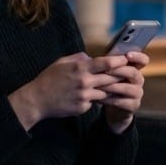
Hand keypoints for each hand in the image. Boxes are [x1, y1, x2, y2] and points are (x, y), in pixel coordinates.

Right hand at [8, 53, 127, 130]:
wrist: (37, 100)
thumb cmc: (49, 79)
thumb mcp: (62, 62)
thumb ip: (79, 58)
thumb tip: (92, 57)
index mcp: (80, 68)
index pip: (106, 62)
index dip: (119, 60)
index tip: (126, 59)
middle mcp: (84, 82)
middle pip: (111, 78)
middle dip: (120, 75)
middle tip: (129, 73)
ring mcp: (84, 96)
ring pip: (106, 92)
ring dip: (111, 89)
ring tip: (116, 85)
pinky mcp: (83, 107)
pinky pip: (95, 102)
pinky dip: (96, 98)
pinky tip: (93, 96)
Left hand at [100, 51, 148, 132]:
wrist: (112, 107)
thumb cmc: (109, 85)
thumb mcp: (107, 73)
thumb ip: (101, 64)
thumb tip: (83, 55)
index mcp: (134, 68)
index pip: (143, 60)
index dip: (138, 56)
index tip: (127, 55)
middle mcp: (138, 80)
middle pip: (134, 73)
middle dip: (119, 71)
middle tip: (105, 70)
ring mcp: (137, 93)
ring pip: (128, 88)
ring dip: (112, 86)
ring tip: (99, 85)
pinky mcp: (133, 105)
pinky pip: (122, 102)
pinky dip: (110, 99)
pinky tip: (100, 98)